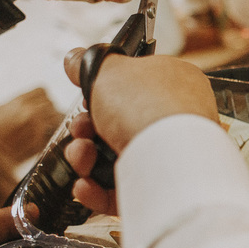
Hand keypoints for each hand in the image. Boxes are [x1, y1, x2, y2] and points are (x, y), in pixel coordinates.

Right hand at [0, 88, 61, 166]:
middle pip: (51, 104)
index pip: (42, 91)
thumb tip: (26, 103)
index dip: (41, 97)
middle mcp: (31, 113)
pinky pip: (54, 133)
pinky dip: (50, 133)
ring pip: (56, 118)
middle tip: (41, 115)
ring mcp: (38, 128)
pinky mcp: (41, 143)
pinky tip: (42, 136)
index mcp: (19, 103)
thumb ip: (14, 104)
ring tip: (42, 126)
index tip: (39, 102)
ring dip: (51, 120)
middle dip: (47, 108)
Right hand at [60, 50, 219, 213]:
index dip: (104, 92)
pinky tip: (84, 184)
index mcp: (173, 82)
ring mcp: (167, 155)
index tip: (85, 98)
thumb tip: (74, 59)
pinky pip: (120, 188)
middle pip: (117, 124)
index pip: (135, 85)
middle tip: (81, 128)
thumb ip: (89, 64)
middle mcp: (174, 118)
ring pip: (113, 157)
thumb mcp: (109, 70)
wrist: (169, 155)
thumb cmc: (146, 104)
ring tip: (82, 154)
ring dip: (85, 157)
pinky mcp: (157, 187)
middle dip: (87, 128)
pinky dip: (96, 188)